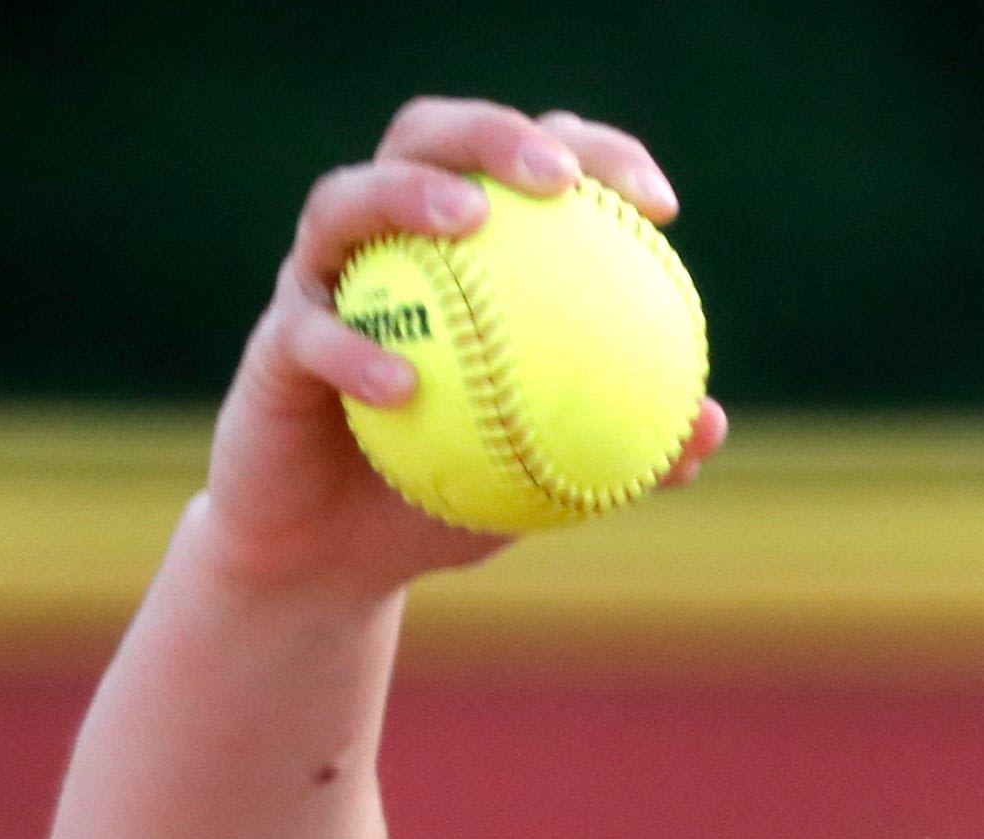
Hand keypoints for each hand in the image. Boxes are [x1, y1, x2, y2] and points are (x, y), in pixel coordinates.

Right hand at [203, 98, 726, 598]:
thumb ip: (625, 446)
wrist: (339, 559)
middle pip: (426, 140)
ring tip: (467, 218)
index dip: (591, 154)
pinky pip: (310, 334)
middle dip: (491, 133)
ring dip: (407, 193)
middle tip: (556, 176)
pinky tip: (406, 382)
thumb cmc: (454, 499)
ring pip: (346, 201)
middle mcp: (384, 243)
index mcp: (460, 254)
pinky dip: (356, 351)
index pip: (525, 170)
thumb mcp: (554, 482)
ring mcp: (319, 282)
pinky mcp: (272, 343)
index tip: (658, 203)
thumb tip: (712, 424)